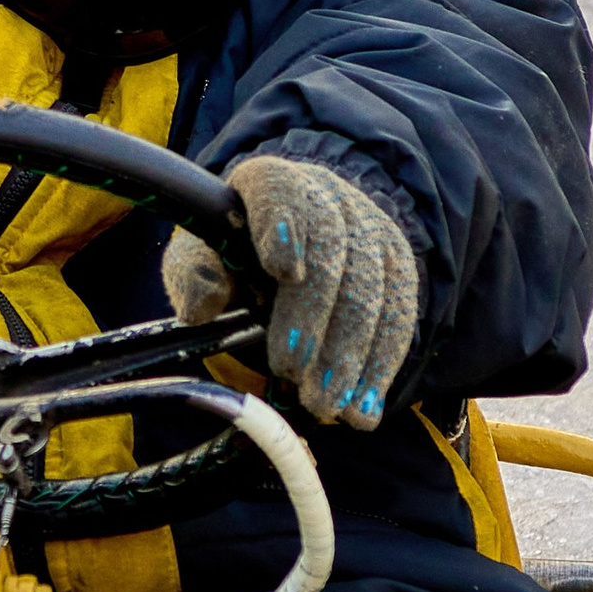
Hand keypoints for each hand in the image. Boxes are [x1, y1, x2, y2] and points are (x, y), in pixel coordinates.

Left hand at [163, 155, 417, 429]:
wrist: (295, 238)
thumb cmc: (234, 249)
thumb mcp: (199, 253)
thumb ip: (194, 273)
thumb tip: (202, 306)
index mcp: (271, 181)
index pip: (282, 192)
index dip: (284, 226)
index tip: (284, 270)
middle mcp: (329, 196)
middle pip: (333, 250)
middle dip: (314, 318)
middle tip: (291, 373)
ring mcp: (371, 228)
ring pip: (373, 289)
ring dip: (350, 356)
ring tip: (327, 409)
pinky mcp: (398, 264)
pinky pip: (399, 316)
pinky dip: (381, 367)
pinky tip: (363, 410)